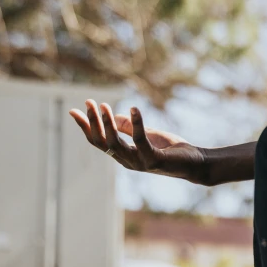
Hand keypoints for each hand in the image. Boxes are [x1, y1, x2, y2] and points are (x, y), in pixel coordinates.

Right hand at [69, 100, 209, 185]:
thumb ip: (129, 127)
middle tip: (88, 103)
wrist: (194, 164)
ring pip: (116, 144)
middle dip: (93, 123)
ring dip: (108, 124)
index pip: (98, 141)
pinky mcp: (153, 160)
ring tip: (103, 106)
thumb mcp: (147, 134)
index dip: (85, 127)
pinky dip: (136, 124)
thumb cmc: (170, 149)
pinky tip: (134, 108)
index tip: (72, 110)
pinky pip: (141, 140)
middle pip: (103, 142)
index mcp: (123, 155)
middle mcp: (127, 161)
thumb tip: (112, 116)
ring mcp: (139, 162)